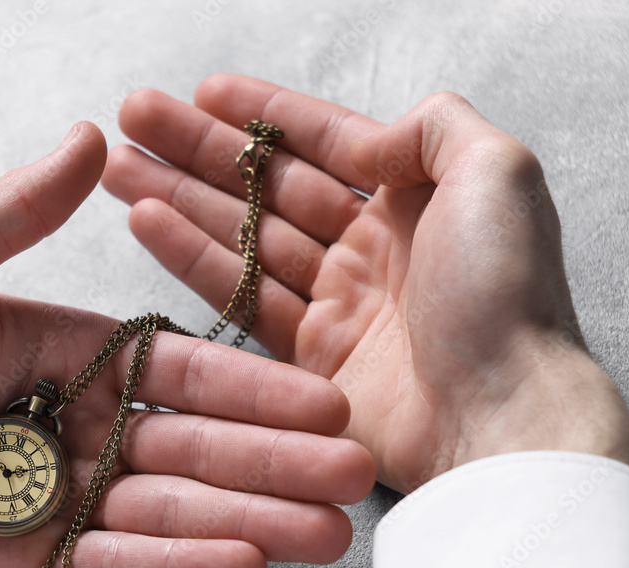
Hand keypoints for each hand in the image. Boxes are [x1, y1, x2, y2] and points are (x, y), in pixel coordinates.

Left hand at [0, 121, 374, 567]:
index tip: (318, 402)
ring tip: (324, 535)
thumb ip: (12, 212)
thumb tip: (88, 139)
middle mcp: (75, 426)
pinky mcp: (23, 561)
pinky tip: (240, 562)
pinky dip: (173, 564)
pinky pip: (109, 562)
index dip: (250, 389)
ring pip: (165, 508)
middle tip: (355, 477)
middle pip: (191, 446)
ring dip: (246, 518)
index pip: (177, 373)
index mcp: (66, 354)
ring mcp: (55, 497)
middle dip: (275, 462)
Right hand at [102, 74, 628, 493]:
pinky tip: (147, 222)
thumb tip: (370, 136)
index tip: (203, 91)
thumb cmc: (506, 296)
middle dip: (200, 149)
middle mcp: (371, 248)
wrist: (502, 415)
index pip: (324, 143)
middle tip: (137, 116)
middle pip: (268, 187)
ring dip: (179, 197)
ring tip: (122, 166)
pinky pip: (238, 296)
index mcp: (416, 199)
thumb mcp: (499, 174)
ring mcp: (335, 304)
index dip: (262, 115)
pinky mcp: (305, 358)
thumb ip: (434, 127)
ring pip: (241, 237)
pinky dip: (190, 258)